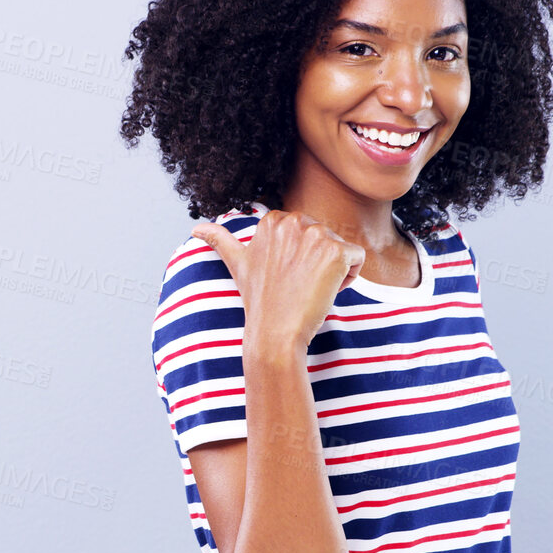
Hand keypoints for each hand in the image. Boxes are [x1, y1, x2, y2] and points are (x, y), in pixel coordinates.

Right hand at [191, 209, 365, 348]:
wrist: (274, 333)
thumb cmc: (259, 301)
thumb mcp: (236, 264)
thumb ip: (218, 240)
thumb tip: (195, 228)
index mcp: (273, 220)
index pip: (305, 231)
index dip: (300, 256)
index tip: (286, 276)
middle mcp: (293, 221)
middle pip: (324, 237)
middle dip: (318, 262)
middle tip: (298, 286)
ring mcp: (316, 236)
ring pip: (341, 248)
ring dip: (333, 271)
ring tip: (311, 289)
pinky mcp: (336, 252)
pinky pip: (358, 258)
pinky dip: (350, 277)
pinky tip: (329, 291)